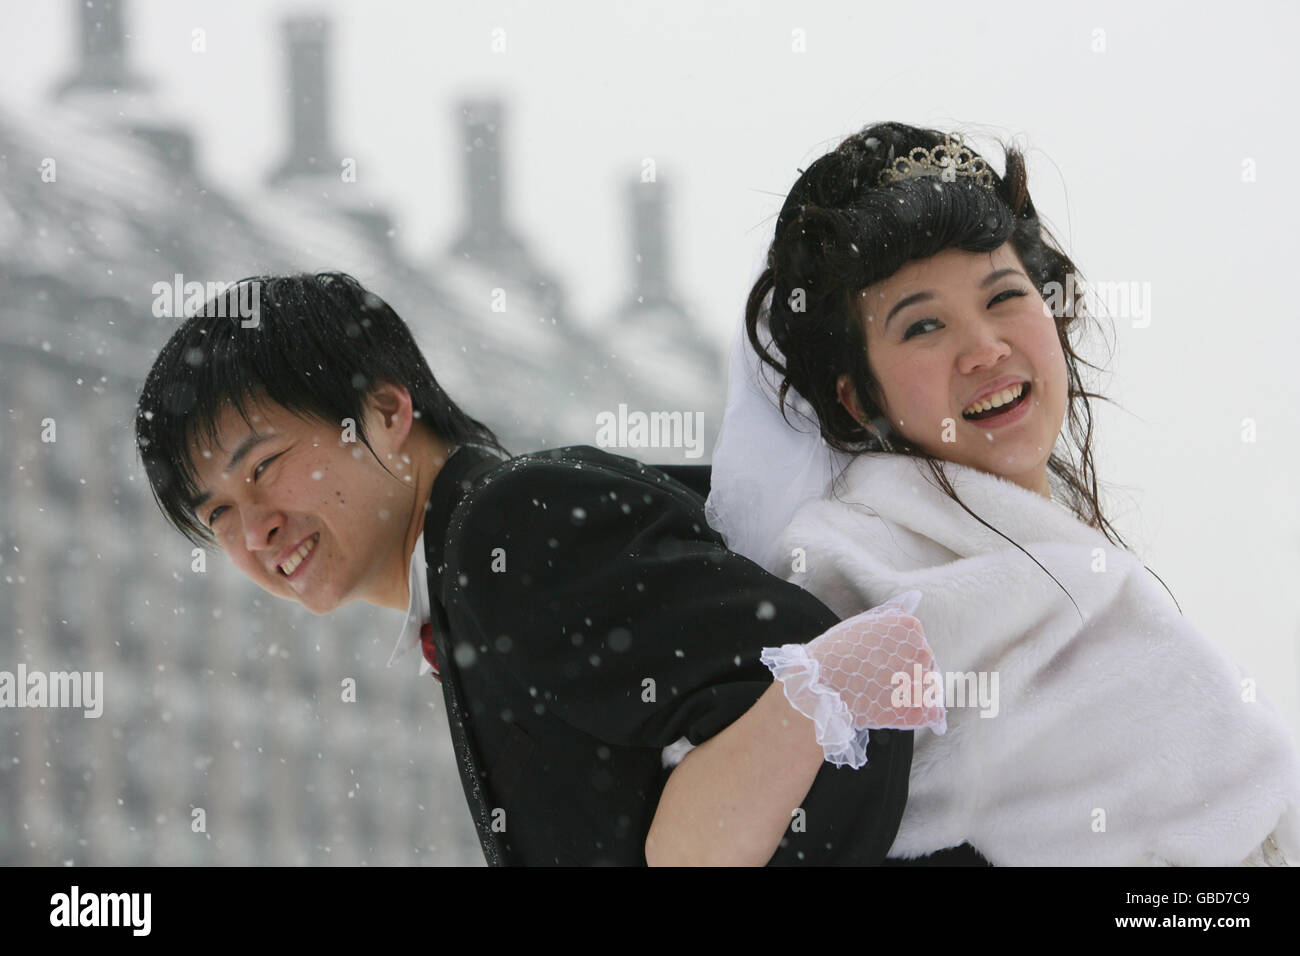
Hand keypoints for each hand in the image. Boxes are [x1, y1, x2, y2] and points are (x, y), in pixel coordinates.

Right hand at [804, 591, 944, 732]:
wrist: (818, 685)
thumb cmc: (836, 652)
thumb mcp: (862, 622)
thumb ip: (891, 612)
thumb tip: (914, 598)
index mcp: (911, 627)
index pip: (917, 643)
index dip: (897, 655)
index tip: (877, 661)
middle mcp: (923, 650)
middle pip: (925, 665)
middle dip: (906, 673)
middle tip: (876, 680)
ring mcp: (922, 681)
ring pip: (928, 689)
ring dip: (910, 693)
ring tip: (880, 696)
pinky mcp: (918, 710)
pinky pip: (932, 715)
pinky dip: (920, 715)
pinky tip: (898, 711)